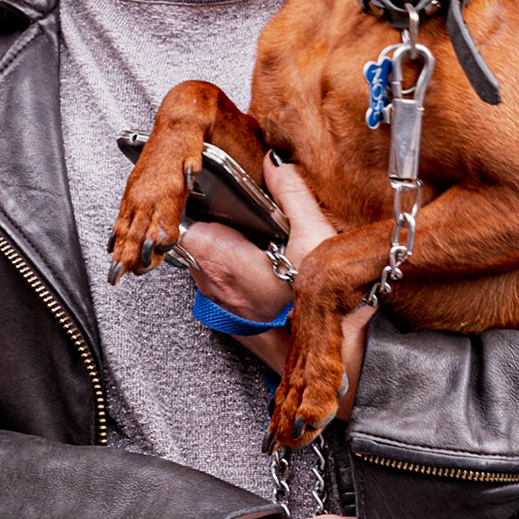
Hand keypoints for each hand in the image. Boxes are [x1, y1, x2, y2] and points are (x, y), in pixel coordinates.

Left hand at [181, 154, 375, 416]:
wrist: (336, 355)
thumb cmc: (324, 303)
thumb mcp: (314, 236)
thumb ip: (290, 193)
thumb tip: (273, 163)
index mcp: (223, 260)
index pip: (183, 223)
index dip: (192, 203)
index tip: (207, 190)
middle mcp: (214, 285)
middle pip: (191, 241)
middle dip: (209, 221)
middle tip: (235, 208)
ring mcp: (220, 305)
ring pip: (202, 263)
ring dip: (218, 246)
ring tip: (249, 234)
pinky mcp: (231, 318)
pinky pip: (217, 283)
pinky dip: (229, 269)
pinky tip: (258, 263)